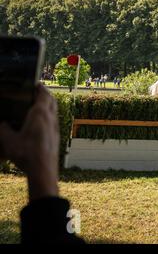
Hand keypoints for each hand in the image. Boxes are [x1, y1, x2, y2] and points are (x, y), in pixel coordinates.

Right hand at [0, 84, 59, 200]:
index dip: (40, 88)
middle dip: (46, 94)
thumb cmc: (27, 153)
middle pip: (52, 101)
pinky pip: (54, 120)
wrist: (43, 170)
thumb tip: (2, 124)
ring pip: (54, 111)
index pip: (43, 95)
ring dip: (49, 105)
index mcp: (40, 114)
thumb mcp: (9, 141)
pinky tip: (41, 121)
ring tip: (39, 104)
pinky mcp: (56, 136)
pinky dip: (49, 115)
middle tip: (37, 91)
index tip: (36, 83)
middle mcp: (51, 118)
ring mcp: (56, 128)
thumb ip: (4, 129)